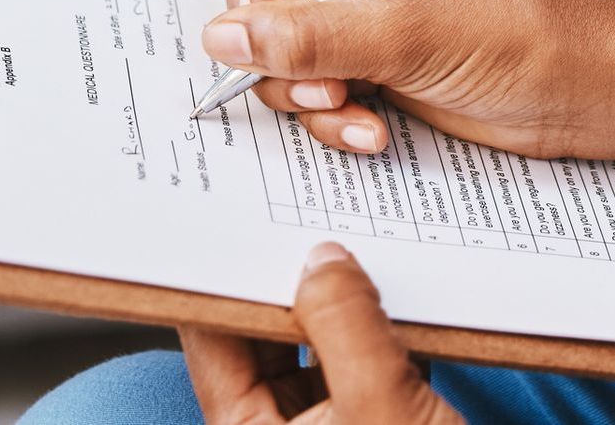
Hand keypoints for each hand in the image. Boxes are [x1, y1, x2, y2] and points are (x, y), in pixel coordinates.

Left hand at [181, 242, 464, 423]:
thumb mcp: (383, 412)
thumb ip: (346, 326)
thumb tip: (321, 258)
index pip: (213, 340)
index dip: (221, 274)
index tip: (230, 214)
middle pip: (266, 339)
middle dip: (288, 279)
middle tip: (300, 211)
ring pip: (319, 351)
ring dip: (340, 303)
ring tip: (351, 238)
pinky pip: (366, 371)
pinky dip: (381, 333)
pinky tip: (401, 290)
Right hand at [194, 0, 614, 173]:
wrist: (593, 93)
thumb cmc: (534, 34)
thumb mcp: (417, 33)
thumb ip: (313, 36)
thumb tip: (225, 35)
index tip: (259, 7)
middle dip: (254, 13)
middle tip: (288, 56)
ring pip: (262, 22)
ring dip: (294, 77)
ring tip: (348, 103)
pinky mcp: (357, 41)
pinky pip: (297, 68)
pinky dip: (321, 104)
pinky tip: (368, 126)